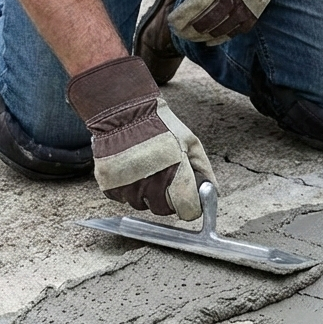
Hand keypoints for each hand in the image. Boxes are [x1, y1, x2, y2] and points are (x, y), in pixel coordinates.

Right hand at [66, 57, 216, 220]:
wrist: (124, 112)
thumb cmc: (161, 125)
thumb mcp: (191, 143)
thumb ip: (204, 171)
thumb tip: (213, 192)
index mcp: (175, 177)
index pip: (188, 211)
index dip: (190, 205)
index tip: (186, 198)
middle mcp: (150, 186)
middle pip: (163, 210)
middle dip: (167, 198)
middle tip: (164, 177)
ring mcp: (128, 187)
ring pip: (141, 205)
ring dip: (145, 193)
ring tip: (146, 168)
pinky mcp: (109, 186)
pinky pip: (122, 198)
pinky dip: (126, 188)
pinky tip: (130, 169)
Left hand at [162, 0, 305, 45]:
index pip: (195, 6)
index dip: (180, 17)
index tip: (170, 20)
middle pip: (205, 22)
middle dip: (187, 30)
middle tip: (177, 30)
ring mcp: (246, 7)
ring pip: (218, 30)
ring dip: (200, 36)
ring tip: (189, 35)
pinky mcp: (254, 13)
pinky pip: (234, 32)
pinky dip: (219, 39)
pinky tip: (207, 40)